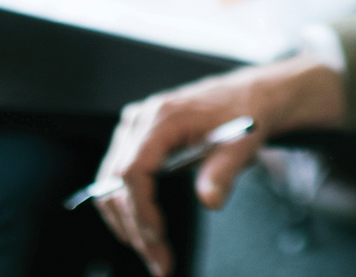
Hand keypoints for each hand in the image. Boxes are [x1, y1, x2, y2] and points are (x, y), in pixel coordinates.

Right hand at [93, 57, 345, 275]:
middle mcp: (139, 121)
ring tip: (153, 254)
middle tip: (159, 262)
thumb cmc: (242, 114)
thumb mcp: (242, 144)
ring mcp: (132, 130)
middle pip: (116, 183)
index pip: (133, 170)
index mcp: (162, 117)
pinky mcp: (134, 140)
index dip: (140, 210)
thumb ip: (223, 172)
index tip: (157, 239)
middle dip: (135, 228)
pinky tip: (142, 231)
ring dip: (126, 224)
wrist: (246, 96)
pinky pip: (116, 180)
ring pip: (110, 186)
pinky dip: (125, 209)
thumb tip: (211, 201)